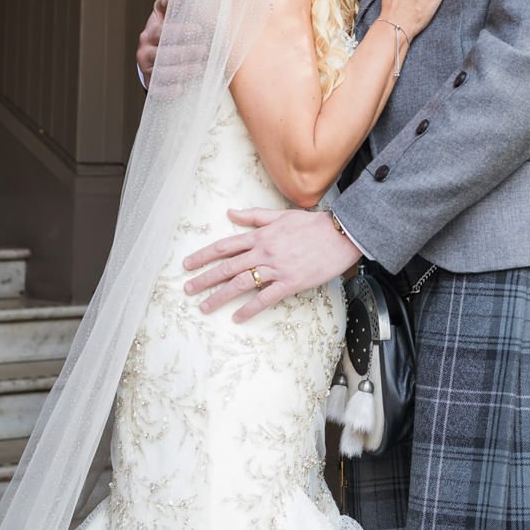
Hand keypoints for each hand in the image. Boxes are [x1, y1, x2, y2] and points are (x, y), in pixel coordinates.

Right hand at [135, 0, 206, 96]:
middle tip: (204, 50)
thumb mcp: (164, 16)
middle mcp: (145, 51)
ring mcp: (147, 69)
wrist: (153, 58)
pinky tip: (180, 88)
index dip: (178, 30)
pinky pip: (156, 90)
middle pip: (162, 53)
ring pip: (161, 72)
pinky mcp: (151, 85)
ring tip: (200, 68)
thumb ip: (169, 4)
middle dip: (184, 52)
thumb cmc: (164, 33)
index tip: (198, 29)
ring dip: (181, 71)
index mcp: (150, 34)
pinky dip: (167, 91)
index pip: (161, 32)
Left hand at [183, 209, 360, 322]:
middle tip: (187, 289)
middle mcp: (264, 252)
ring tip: (205, 307)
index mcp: (261, 235)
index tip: (187, 264)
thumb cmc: (313, 224)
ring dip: (220, 296)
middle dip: (204, 278)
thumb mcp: (281, 215)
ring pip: (242, 283)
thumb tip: (231, 212)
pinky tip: (237, 317)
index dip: (204, 255)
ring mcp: (277, 268)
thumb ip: (255, 216)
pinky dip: (250, 308)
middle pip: (228, 266)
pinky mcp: (291, 282)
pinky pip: (265, 298)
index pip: (225, 246)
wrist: (342, 234)